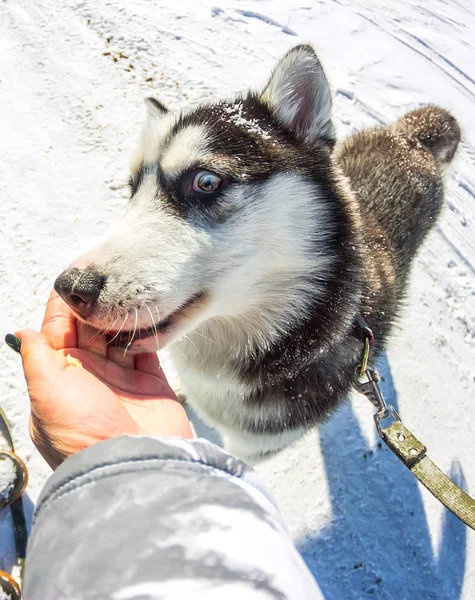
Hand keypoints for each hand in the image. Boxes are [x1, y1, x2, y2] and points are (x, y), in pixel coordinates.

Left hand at [16, 291, 192, 468]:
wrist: (133, 464)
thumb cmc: (83, 433)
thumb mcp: (45, 393)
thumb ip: (36, 357)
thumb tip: (22, 332)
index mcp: (60, 378)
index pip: (58, 333)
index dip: (63, 307)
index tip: (73, 282)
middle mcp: (91, 376)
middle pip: (91, 330)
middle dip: (96, 306)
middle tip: (105, 280)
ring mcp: (122, 379)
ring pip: (120, 337)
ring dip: (122, 317)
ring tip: (127, 292)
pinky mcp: (151, 383)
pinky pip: (149, 348)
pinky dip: (148, 332)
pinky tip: (146, 316)